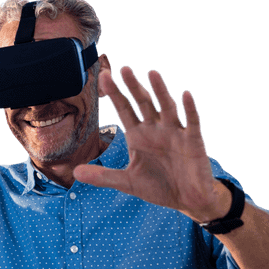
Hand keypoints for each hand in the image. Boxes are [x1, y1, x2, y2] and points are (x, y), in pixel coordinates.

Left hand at [73, 66, 226, 221]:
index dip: (115, 94)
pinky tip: (185, 94)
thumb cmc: (158, 187)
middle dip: (133, 86)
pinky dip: (189, 108)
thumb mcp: (127, 182)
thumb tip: (76, 173)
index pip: (124, 109)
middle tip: (123, 68)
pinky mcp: (193, 140)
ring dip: (160, 91)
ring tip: (152, 73)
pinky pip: (192, 122)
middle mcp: (155, 129)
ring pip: (166, 107)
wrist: (186, 199)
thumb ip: (103, 176)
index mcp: (138, 135)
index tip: (103, 76)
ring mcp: (174, 132)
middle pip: (143, 103)